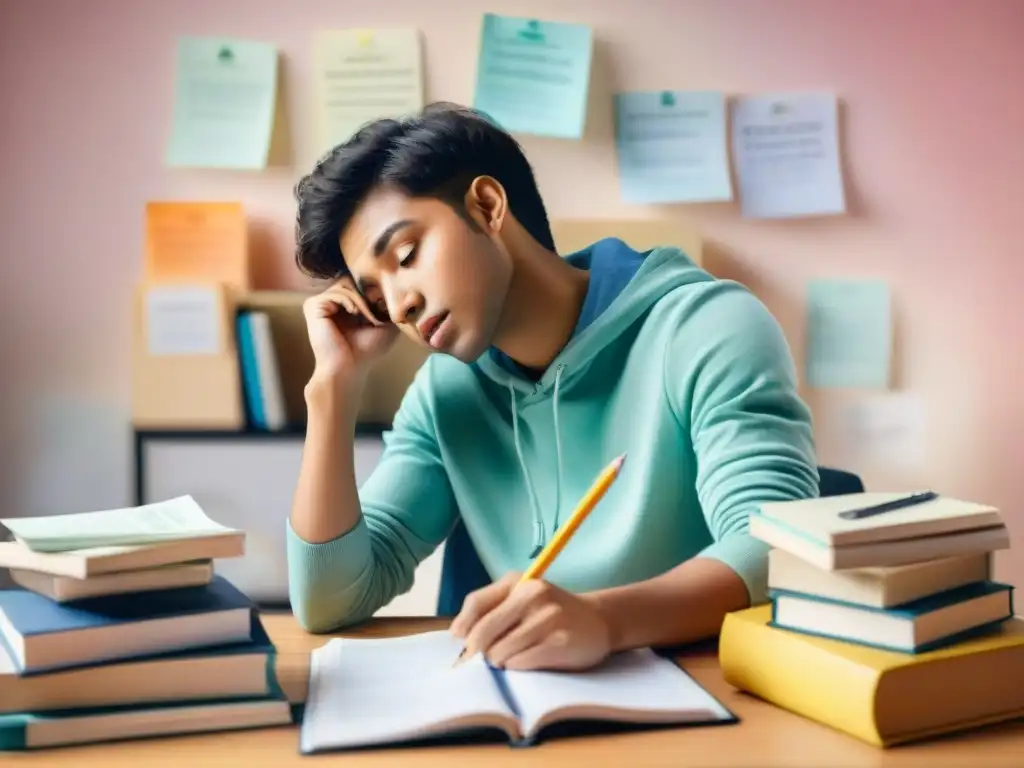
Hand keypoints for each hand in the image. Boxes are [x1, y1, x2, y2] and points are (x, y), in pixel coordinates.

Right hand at [302, 278, 398, 379]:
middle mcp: (329, 301)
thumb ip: (387, 304)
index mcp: (343, 304)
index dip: (374, 290)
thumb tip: (396, 284)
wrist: (348, 368)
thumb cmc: (366, 351)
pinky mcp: (313, 305)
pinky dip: (351, 301)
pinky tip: (355, 314)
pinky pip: (337, 292)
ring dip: (362, 300)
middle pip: (352, 280)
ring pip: (346, 284)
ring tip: (369, 318)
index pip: (358, 283)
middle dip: (369, 294)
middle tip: (377, 313)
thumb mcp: (384, 323)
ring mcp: (319, 302)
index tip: (385, 304)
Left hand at [450, 572, 612, 670]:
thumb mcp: (521, 598)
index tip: (463, 644)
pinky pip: (521, 663)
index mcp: (518, 582)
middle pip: (482, 633)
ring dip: (500, 663)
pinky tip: (529, 663)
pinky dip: (518, 669)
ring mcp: (548, 618)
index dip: (463, 628)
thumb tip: (457, 634)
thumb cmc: (550, 612)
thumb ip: (489, 609)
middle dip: (479, 652)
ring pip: (500, 652)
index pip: (476, 604)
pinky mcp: (560, 642)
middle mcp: (532, 595)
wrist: (598, 620)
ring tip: (514, 659)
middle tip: (488, 659)